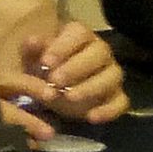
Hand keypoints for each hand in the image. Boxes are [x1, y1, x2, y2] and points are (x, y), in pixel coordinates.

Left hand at [1, 20, 126, 125]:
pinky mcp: (116, 97)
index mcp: (80, 37)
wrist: (50, 92)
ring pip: (112, 77)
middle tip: (55, 81)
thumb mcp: (31, 58)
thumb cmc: (43, 68)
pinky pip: (121, 102)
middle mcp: (101, 52)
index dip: (64, 46)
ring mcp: (111, 75)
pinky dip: (109, 110)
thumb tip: (32, 41)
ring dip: (91, 87)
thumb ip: (32, 49)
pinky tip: (91, 118)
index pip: (79, 33)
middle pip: (99, 53)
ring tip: (69, 97)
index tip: (45, 62)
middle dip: (77, 67)